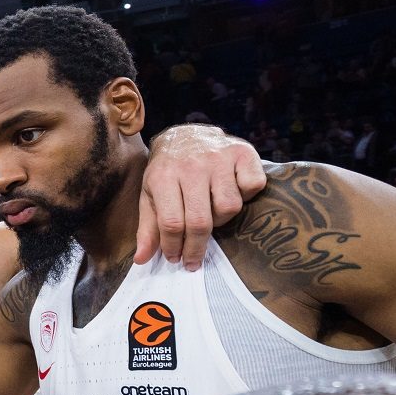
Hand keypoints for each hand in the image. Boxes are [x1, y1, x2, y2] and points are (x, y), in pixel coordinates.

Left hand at [137, 124, 265, 269]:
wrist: (186, 135)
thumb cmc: (167, 171)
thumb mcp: (150, 195)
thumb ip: (148, 228)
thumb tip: (143, 260)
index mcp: (164, 176)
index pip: (171, 223)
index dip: (174, 247)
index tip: (176, 259)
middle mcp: (192, 166)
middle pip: (201, 220)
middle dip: (196, 247)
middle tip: (193, 259)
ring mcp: (219, 158)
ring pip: (229, 207)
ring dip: (222, 219)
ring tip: (211, 213)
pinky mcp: (243, 153)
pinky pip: (252, 187)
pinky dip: (246, 195)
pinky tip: (232, 191)